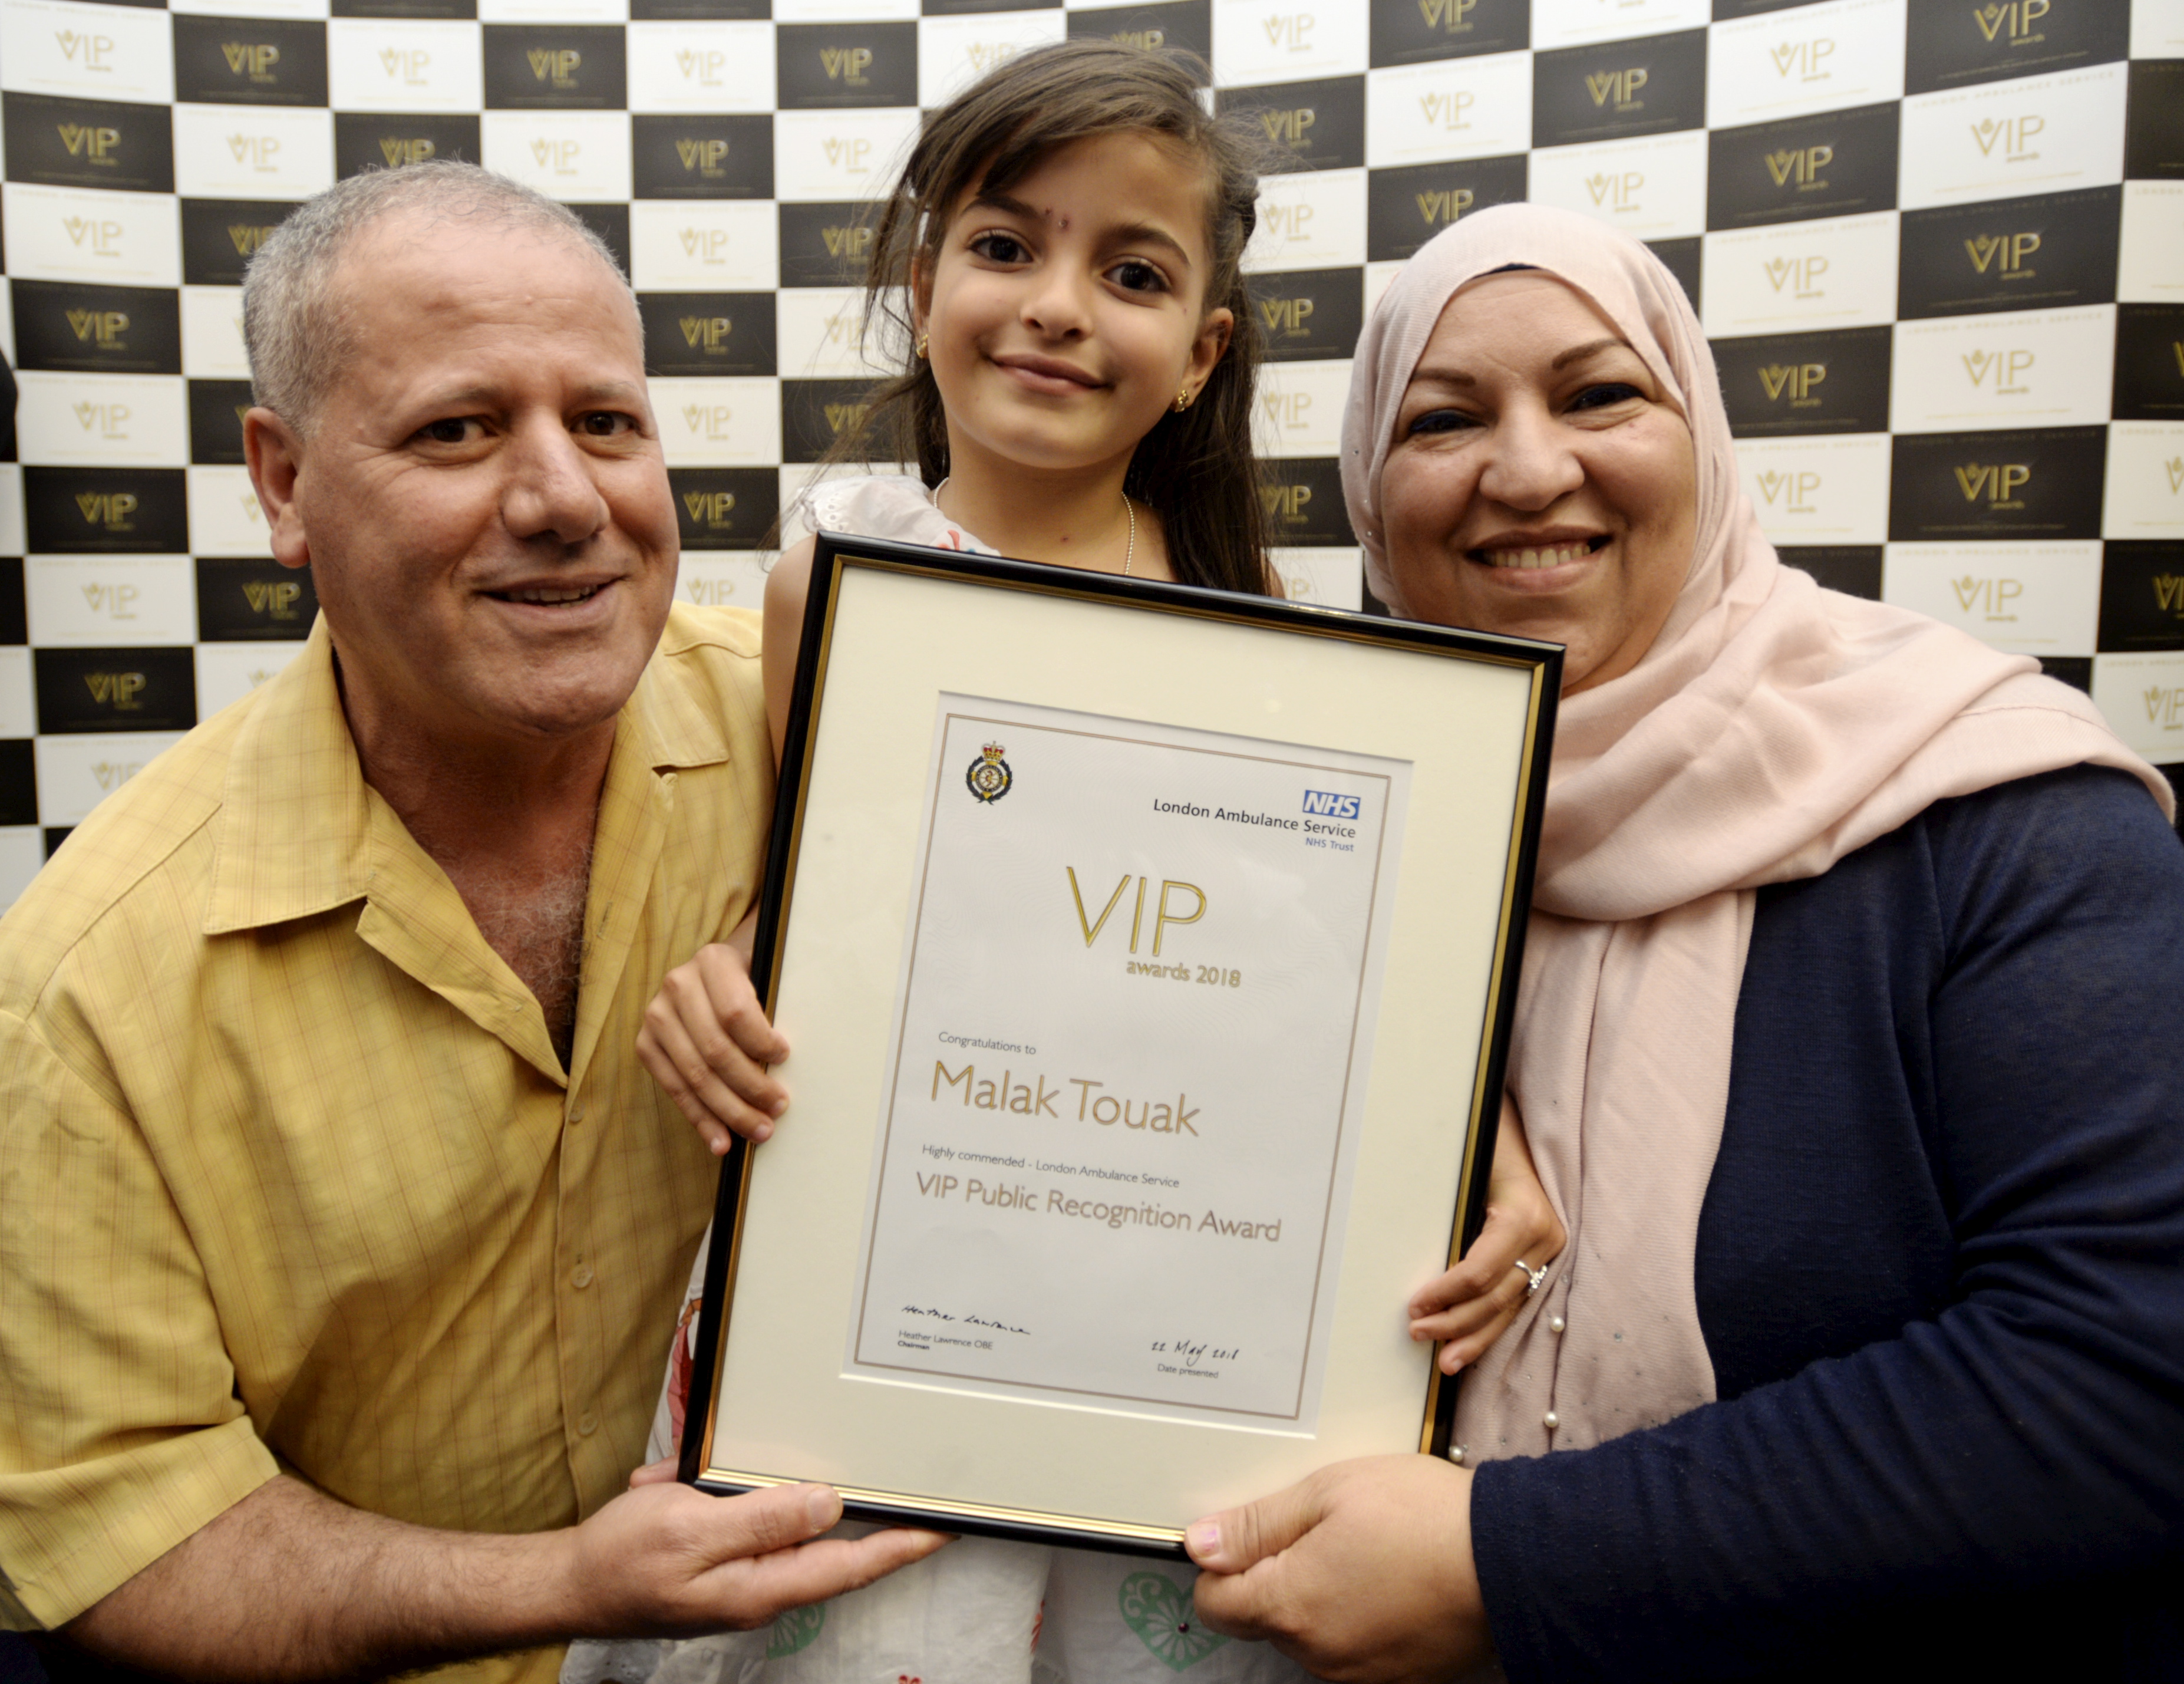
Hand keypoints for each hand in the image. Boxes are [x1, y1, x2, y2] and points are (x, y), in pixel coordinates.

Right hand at [562, 1477, 948, 1640]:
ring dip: (745, 1490)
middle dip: (832, 1502)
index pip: (851, 1566)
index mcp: (760, 1587)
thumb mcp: (690, 1527)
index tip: (946, 1528)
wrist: (561, 1584)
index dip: (903, 1546)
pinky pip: (733, 1519)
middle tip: (881, 1472)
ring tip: (701, 1478)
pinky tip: (670, 1484)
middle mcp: (758, 1588)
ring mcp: (736, 1578)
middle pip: (822, 1545)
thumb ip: (764, 1518)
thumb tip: (829, 1506)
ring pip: (772, 1523)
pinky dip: (707, 1493)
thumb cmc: (617, 1561)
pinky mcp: (715, 1561)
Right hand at [638, 937, 790, 1151]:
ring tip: (759, 1131)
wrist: (712, 968)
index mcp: (712, 962)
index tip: (784, 1058)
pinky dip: (701, 1120)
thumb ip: (774, 1002)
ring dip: (730, 1111)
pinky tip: (721, 1141)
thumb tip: (788, 1062)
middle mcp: (678, 986)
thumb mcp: (765, 972)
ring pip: (695, 1075)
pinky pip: (675, 1090)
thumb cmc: (750, 977)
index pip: (735, 1012)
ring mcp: (657, 1016)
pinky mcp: (646, 1045)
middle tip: (779, 1108)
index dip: (760, 1041)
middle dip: (751, 1087)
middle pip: (715, 1050)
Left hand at [1187, 1456, 1490, 1682]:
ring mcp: (1359, 1673)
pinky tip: (1389, 1579)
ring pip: (1308, 1634)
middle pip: (1262, 1617)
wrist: (1513, 1560)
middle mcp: (1318, 1653)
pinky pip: (1352, 1649)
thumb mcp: (1328, 1493)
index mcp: (1290, 1605)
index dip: (1222, 1563)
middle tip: (1323, 1527)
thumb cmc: (1424, 1517)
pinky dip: (1357, 1617)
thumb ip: (1257, 1525)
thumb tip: (1200, 1544)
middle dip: (1276, 1574)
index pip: (1213, 1601)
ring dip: (1319, 1596)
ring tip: (1364, 1548)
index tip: (1251, 1533)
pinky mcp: (1397, 1679)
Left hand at [1408, 1093, 1564, 1373]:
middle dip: (1455, 1323)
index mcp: (1523, 1216)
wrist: (1520, 1122)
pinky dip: (1493, 1323)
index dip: (1445, 1295)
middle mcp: (1544, 1237)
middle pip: (1495, 1297)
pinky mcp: (1546, 1256)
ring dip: (1476, 1337)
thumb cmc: (1486, 1138)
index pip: (1480, 1273)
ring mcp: (1549, 1249)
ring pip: (1510, 1306)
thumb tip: (1415, 1253)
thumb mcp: (1469, 1165)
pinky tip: (1473, 1344)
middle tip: (1417, 1334)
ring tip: (1447, 1362)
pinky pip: (1518, 1297)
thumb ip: (1451, 1209)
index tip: (1413, 1306)